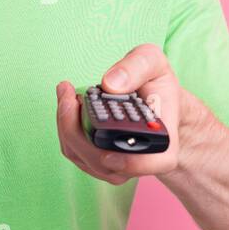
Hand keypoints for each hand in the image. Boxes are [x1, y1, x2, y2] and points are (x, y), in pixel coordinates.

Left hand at [55, 43, 182, 184]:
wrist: (156, 101)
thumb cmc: (156, 84)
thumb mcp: (153, 62)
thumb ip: (137, 67)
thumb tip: (111, 84)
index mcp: (163, 141)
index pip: (152, 163)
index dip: (129, 162)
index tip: (104, 140)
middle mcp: (141, 162)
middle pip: (102, 161)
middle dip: (76, 128)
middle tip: (68, 94)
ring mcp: (117, 167)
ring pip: (82, 157)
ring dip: (67, 126)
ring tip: (67, 94)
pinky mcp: (97, 163)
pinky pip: (74, 152)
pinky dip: (66, 129)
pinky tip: (68, 106)